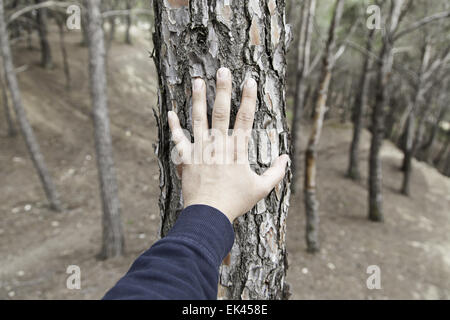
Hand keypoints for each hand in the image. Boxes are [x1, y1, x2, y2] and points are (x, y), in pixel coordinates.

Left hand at [168, 67, 288, 222]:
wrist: (209, 214)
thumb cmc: (235, 202)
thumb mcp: (260, 189)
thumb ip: (275, 173)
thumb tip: (286, 158)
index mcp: (237, 150)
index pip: (245, 118)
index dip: (248, 98)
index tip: (250, 81)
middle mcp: (218, 145)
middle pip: (221, 112)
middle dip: (223, 90)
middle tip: (223, 70)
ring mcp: (200, 150)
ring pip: (199, 119)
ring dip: (198, 99)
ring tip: (197, 80)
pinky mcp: (186, 158)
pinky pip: (179, 139)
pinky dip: (174, 126)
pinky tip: (170, 112)